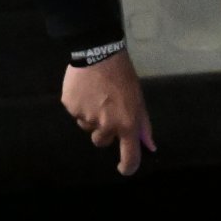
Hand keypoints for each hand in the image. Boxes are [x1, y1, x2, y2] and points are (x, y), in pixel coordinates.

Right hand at [60, 50, 155, 175]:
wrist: (98, 52)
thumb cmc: (123, 76)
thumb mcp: (138, 99)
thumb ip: (143, 124)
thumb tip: (150, 146)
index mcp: (126, 124)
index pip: (130, 157)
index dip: (128, 166)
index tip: (124, 168)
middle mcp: (106, 125)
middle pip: (101, 141)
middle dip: (104, 129)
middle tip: (107, 108)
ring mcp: (85, 117)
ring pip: (87, 126)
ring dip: (91, 116)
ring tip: (95, 94)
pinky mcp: (70, 107)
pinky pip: (75, 113)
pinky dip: (79, 105)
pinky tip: (84, 89)